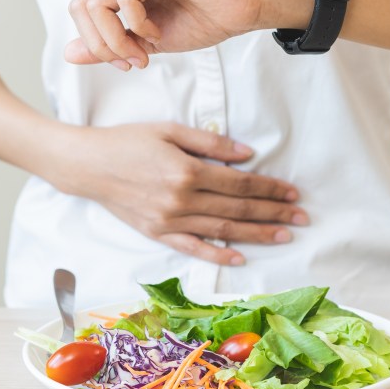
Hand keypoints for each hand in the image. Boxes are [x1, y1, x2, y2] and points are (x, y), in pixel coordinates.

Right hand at [56, 122, 309, 264]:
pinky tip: (240, 258)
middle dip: (273, 214)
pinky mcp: (157, 233)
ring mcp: (169, 221)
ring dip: (256, 235)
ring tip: (283, 236)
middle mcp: (181, 200)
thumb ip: (210, 144)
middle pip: (237, 210)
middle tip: (301, 218)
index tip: (292, 193)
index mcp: (187, 171)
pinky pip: (193, 248)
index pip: (240, 184)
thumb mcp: (169, 130)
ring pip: (222, 231)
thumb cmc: (128, 141)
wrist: (87, 165)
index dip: (270, 189)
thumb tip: (247, 155)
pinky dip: (217, 255)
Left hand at [63, 0, 311, 69]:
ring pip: (96, 2)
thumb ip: (108, 46)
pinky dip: (137, 24)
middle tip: (133, 61)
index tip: (128, 63)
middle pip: (80, 6)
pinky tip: (158, 32)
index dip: (95, 44)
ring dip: (116, 38)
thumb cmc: (203, 19)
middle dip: (102, 44)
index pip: (80, 9)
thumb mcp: (146, 42)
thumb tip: (68, 54)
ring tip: (145, 51)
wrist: (244, 9)